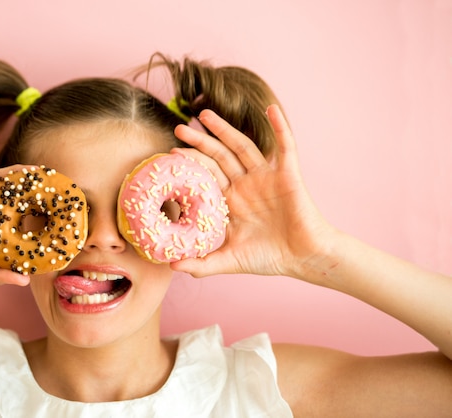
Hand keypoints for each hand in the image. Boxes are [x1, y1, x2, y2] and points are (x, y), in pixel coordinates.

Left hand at [170, 105, 334, 278]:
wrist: (304, 258)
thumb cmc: (269, 258)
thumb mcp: (229, 260)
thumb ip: (201, 264)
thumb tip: (171, 266)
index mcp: (230, 200)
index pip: (205, 176)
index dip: (189, 164)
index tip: (169, 155)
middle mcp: (245, 184)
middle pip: (218, 156)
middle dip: (199, 142)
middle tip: (178, 127)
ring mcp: (266, 177)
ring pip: (242, 146)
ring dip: (225, 129)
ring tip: (205, 115)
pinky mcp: (288, 174)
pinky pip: (286, 146)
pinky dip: (280, 126)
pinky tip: (271, 109)